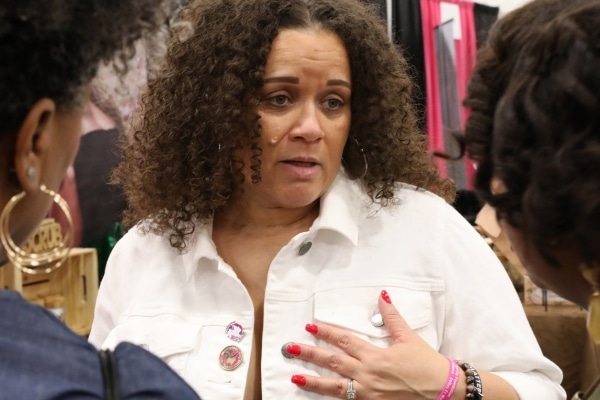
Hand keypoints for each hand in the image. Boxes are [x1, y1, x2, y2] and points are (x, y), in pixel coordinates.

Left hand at [285, 290, 456, 398]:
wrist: (444, 392)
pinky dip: (331, 398)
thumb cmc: (427, 366)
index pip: (344, 341)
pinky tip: (319, 396)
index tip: (310, 326)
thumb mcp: (408, 339)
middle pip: (333, 362)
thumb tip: (382, 296)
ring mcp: (367, 394)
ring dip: (313, 383)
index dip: (326, 333)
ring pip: (334, 387)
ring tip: (294, 378)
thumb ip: (392, 318)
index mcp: (375, 356)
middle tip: (290, 349)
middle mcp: (368, 375)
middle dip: (310, 355)